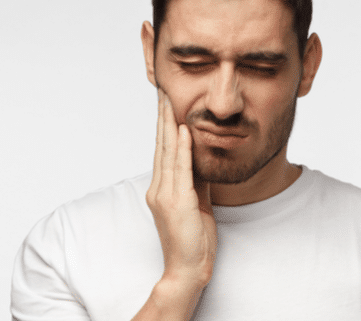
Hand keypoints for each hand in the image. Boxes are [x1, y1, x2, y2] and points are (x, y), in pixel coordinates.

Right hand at [146, 89, 217, 290]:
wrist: (187, 269)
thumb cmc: (193, 239)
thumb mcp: (196, 202)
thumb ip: (195, 179)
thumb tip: (200, 157)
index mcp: (162, 188)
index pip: (163, 150)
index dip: (164, 125)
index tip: (166, 103)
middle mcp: (159, 188)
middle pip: (161, 145)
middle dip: (162, 117)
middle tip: (162, 91)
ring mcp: (166, 195)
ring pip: (168, 152)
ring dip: (170, 124)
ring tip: (169, 100)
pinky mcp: (178, 202)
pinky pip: (181, 169)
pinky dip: (183, 147)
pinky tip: (184, 129)